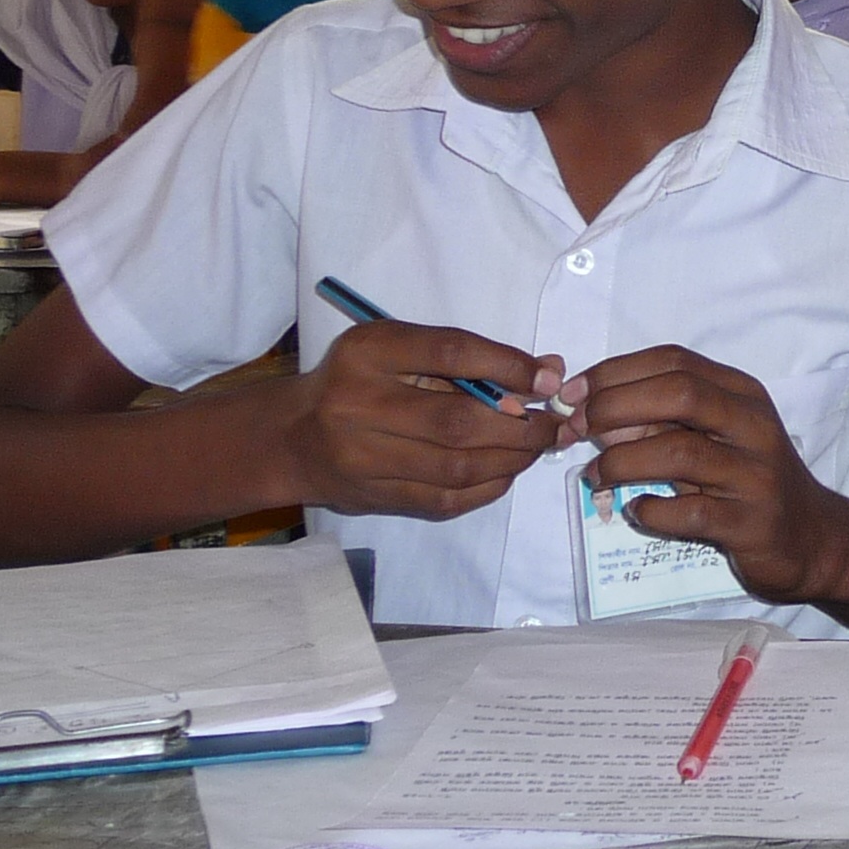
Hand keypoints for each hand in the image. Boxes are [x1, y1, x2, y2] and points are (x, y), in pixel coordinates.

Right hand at [281, 320, 559, 520]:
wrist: (293, 437)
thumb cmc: (358, 380)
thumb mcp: (398, 348)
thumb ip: (468, 357)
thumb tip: (548, 371)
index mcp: (368, 352)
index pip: (450, 353)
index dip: (508, 366)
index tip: (548, 378)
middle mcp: (359, 404)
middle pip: (458, 422)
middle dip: (522, 426)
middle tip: (555, 422)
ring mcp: (364, 458)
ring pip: (457, 467)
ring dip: (513, 458)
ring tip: (537, 445)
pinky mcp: (376, 497)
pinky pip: (447, 499)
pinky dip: (489, 485)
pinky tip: (506, 469)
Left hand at [564, 345, 848, 608]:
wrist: (811, 537)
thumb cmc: (749, 479)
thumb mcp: (714, 437)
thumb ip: (661, 420)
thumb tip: (591, 414)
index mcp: (741, 393)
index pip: (674, 361)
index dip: (615, 371)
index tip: (573, 393)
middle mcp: (752, 425)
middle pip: (678, 393)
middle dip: (615, 406)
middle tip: (578, 429)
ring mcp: (754, 474)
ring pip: (679, 452)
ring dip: (621, 461)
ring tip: (596, 476)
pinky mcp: (750, 523)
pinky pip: (689, 513)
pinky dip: (652, 511)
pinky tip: (639, 511)